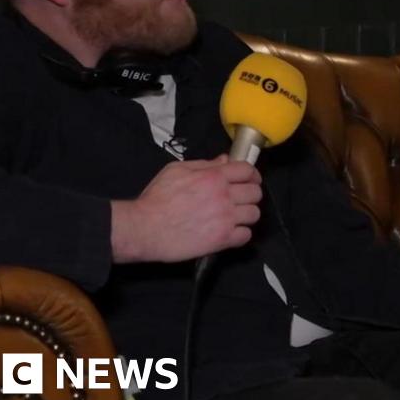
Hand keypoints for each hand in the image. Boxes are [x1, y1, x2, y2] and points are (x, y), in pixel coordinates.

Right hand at [111, 154, 262, 262]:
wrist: (144, 228)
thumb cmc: (156, 198)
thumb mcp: (176, 170)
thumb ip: (205, 164)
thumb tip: (225, 160)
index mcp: (214, 176)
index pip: (247, 170)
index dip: (251, 174)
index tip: (248, 179)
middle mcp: (224, 196)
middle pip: (256, 192)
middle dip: (250, 194)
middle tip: (241, 198)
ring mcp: (225, 218)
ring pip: (254, 214)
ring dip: (247, 214)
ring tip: (236, 216)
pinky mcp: (222, 239)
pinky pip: (246, 235)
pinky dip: (241, 234)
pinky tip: (231, 232)